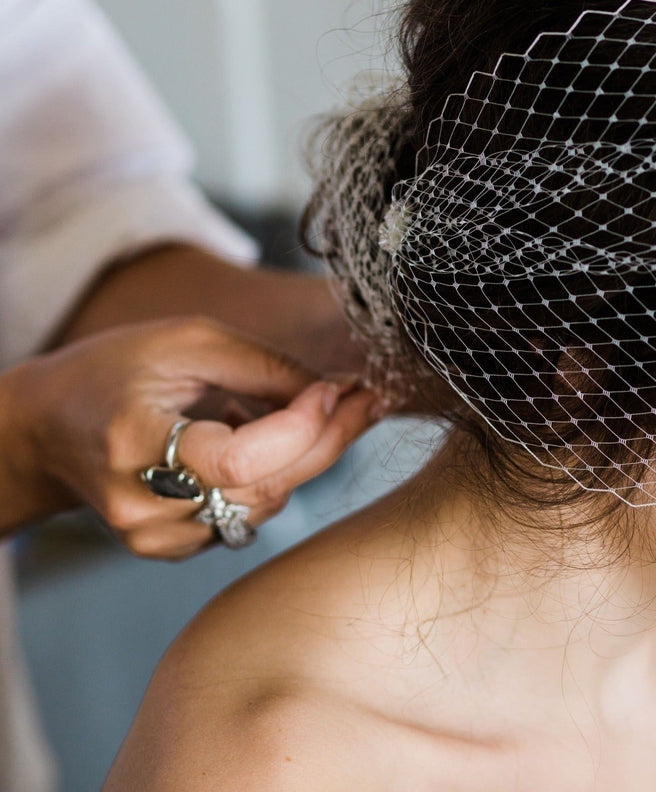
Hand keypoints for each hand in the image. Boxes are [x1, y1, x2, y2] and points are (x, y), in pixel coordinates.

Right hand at [1, 317, 376, 555]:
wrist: (48, 428)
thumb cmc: (116, 370)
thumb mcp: (189, 343)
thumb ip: (266, 368)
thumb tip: (339, 391)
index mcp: (133, 443)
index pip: (239, 460)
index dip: (302, 426)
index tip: (341, 388)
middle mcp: (142, 506)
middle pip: (266, 487)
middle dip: (330, 439)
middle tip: (369, 398)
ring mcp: (154, 538)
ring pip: (268, 504)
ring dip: (304, 455)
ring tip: (295, 406)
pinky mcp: (169, 549)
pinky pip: (250, 516)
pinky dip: (271, 476)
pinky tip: (252, 438)